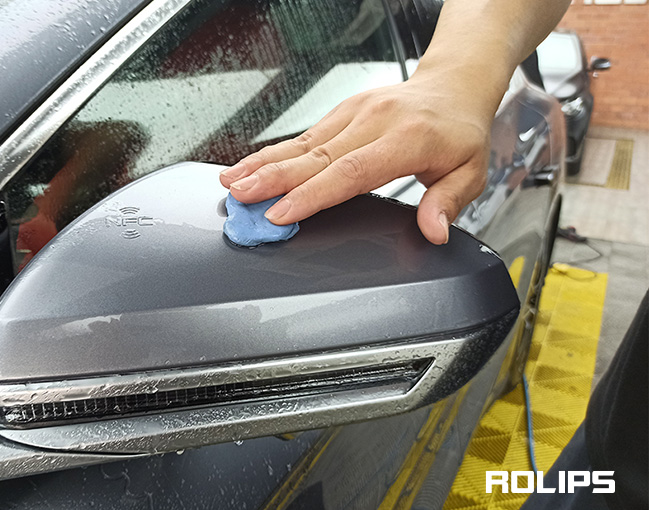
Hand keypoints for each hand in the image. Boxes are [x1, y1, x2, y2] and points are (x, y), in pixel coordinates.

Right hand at [219, 71, 495, 244]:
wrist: (452, 86)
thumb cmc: (459, 132)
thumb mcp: (471, 172)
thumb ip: (448, 202)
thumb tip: (433, 231)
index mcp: (406, 140)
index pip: (350, 172)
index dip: (312, 195)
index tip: (282, 213)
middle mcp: (373, 121)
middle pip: (314, 156)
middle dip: (272, 179)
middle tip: (240, 197)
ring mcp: (353, 112)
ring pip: (300, 143)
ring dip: (263, 164)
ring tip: (232, 182)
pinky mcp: (341, 111)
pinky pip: (302, 135)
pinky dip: (272, 153)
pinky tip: (249, 165)